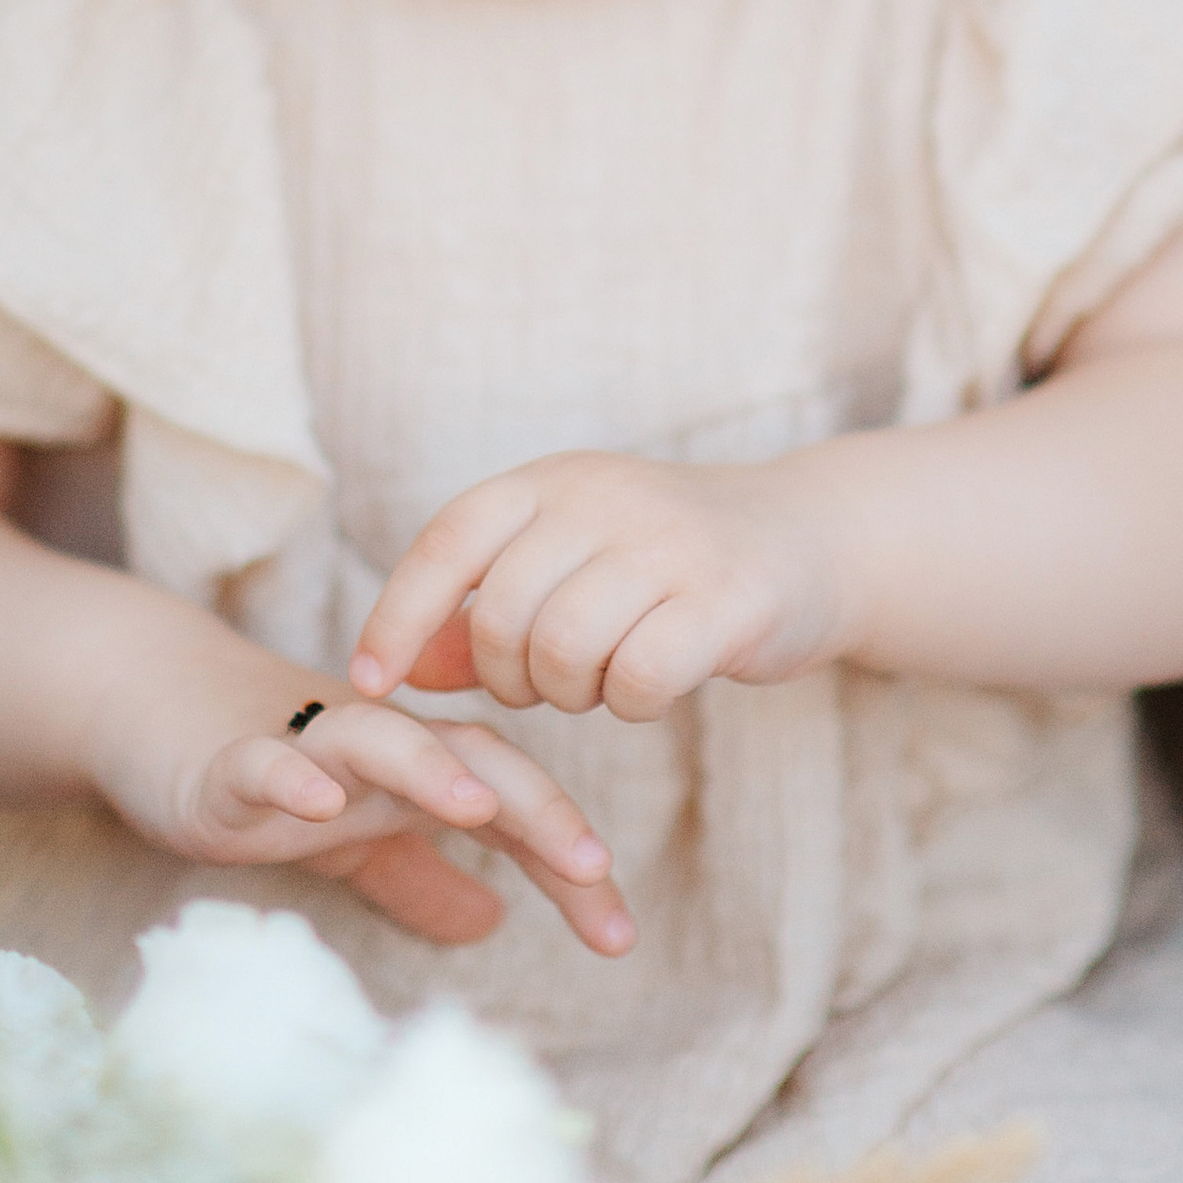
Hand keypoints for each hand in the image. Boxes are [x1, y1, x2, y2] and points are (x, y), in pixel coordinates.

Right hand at [97, 674, 635, 957]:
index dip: (567, 859)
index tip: (619, 936)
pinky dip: (291, 777)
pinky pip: (264, 763)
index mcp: (415, 771)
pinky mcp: (229, 762)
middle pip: (474, 758)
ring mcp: (304, 749)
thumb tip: (490, 925)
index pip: (513, 805)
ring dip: (429, 767)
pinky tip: (315, 803)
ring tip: (474, 805)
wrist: (155, 710)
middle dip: (536, 809)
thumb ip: (419, 877)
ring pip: (379, 740)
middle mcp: (376, 749)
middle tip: (592, 866)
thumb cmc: (268, 771)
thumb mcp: (354, 840)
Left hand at [351, 452, 840, 724]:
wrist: (810, 539)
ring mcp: (671, 543)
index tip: (373, 682)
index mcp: (554, 478)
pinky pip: (640, 677)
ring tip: (603, 682)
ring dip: (571, 694)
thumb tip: (397, 672)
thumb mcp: (568, 563)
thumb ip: (481, 610)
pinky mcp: (729, 599)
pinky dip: (633, 704)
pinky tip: (652, 688)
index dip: (399, 614)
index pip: (449, 538)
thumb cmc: (667, 562)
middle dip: (508, 675)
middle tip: (547, 683)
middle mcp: (607, 497)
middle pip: (500, 613)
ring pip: (564, 650)